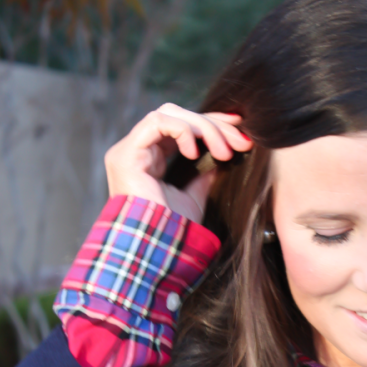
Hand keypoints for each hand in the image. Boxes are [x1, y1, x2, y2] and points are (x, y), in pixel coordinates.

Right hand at [104, 104, 252, 221]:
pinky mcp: (125, 154)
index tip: (240, 131)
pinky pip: (157, 122)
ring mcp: (128, 151)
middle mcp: (137, 151)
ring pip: (169, 114)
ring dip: (203, 128)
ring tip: (224, 152)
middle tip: (241, 141)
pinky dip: (182, 132)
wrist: (155, 252)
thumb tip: (222, 153)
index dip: (211, 123)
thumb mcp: (194, 198)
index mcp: (150, 160)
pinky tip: (196, 154)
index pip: (181, 127)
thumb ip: (204, 174)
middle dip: (213, 124)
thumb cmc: (172, 233)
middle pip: (177, 115)